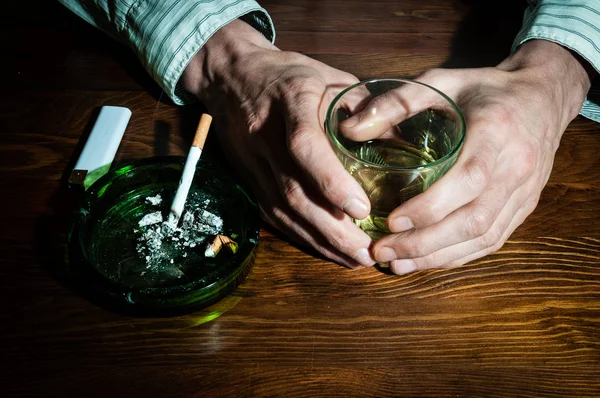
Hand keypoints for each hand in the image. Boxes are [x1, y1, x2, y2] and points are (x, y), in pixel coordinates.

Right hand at [181, 20, 375, 267]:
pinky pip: (273, 214)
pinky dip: (301, 236)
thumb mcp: (329, 75)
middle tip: (368, 252)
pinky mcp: (248, 178)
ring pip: (283, 210)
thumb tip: (402, 140)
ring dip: (319, 240)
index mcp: (290, 101)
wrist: (231, 76)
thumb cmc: (289, 74)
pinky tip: (326, 250)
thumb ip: (364, 106)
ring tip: (355, 260)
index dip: (331, 181)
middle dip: (333, 228)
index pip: (304, 146)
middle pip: (294, 191)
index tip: (362, 209)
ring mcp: (252, 161)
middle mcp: (265, 135)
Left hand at [347, 40, 593, 273]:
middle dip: (424, 243)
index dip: (429, 208)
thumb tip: (348, 129)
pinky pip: (493, 240)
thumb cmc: (485, 89)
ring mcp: (524, 191)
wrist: (543, 96)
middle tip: (383, 251)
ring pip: (483, 237)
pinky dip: (459, 255)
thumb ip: (397, 102)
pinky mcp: (525, 206)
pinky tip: (428, 261)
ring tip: (398, 265)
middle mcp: (516, 167)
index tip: (391, 221)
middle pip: (473, 220)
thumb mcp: (442, 81)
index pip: (468, 180)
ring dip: (438, 256)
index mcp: (496, 132)